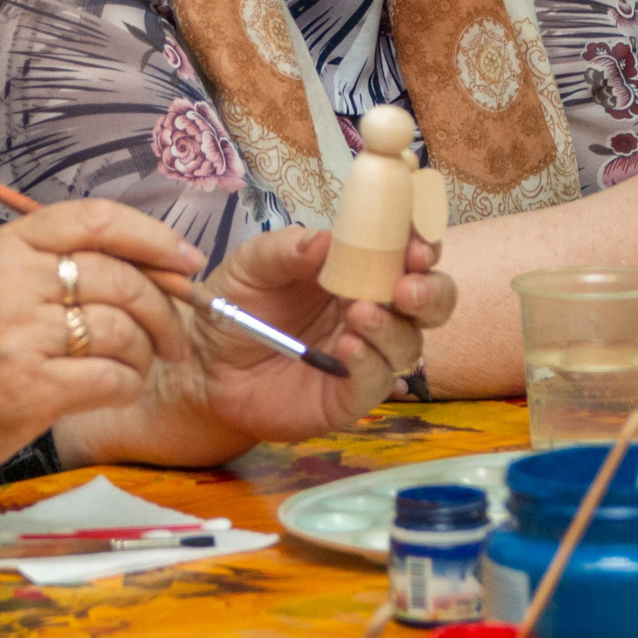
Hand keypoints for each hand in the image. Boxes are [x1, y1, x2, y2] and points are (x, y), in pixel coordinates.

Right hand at [0, 197, 198, 473]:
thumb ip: (55, 264)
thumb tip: (150, 264)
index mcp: (5, 245)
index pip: (97, 220)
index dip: (153, 237)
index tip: (186, 260)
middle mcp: (11, 280)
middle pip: (120, 277)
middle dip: (163, 308)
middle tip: (174, 336)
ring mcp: (18, 333)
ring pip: (122, 329)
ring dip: (144, 353)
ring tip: (137, 366)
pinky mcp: (29, 386)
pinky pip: (111, 377)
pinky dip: (127, 385)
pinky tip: (117, 389)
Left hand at [185, 226, 455, 443]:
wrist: (207, 359)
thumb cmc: (239, 301)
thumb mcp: (255, 263)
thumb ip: (289, 250)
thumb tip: (327, 241)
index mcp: (360, 269)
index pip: (409, 254)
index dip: (423, 245)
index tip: (417, 243)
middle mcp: (375, 310)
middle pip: (431, 302)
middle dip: (430, 292)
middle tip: (406, 288)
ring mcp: (367, 355)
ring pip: (409, 344)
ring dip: (392, 328)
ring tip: (359, 313)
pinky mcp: (349, 396)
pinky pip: (375, 383)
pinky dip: (368, 364)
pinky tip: (345, 349)